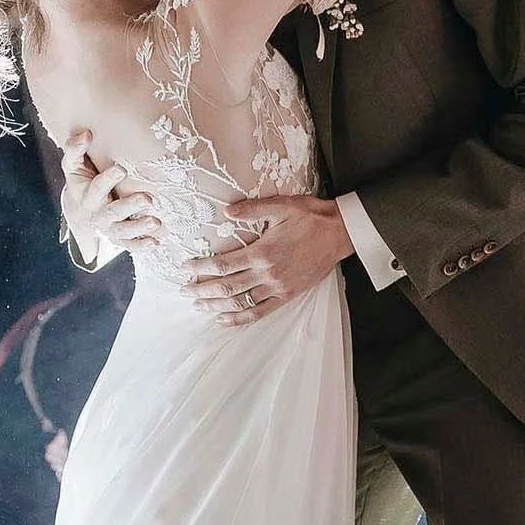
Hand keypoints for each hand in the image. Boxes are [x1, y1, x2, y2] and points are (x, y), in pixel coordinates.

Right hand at [59, 129, 160, 252]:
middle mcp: (97, 214)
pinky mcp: (118, 238)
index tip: (121, 168)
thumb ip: (75, 149)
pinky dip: (141, 246)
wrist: (78, 212)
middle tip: (147, 199)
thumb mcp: (73, 166)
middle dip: (129, 206)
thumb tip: (86, 133)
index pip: (97, 186)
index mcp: (87, 195)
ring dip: (139, 227)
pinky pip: (129, 245)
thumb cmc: (81, 182)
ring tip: (156, 222)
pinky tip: (156, 243)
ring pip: (122, 231)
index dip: (108, 178)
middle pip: (113, 212)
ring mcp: (108, 228)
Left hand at [184, 193, 350, 324]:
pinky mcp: (288, 295)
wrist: (340, 233)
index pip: (223, 265)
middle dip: (203, 290)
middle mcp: (267, 274)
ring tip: (199, 305)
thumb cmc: (310, 216)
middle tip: (185, 290)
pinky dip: (241, 318)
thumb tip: (226, 210)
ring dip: (217, 305)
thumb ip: (251, 210)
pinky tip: (226, 319)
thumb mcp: (280, 206)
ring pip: (241, 302)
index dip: (201, 268)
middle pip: (227, 287)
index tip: (186, 269)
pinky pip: (261, 312)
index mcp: (262, 252)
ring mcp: (278, 288)